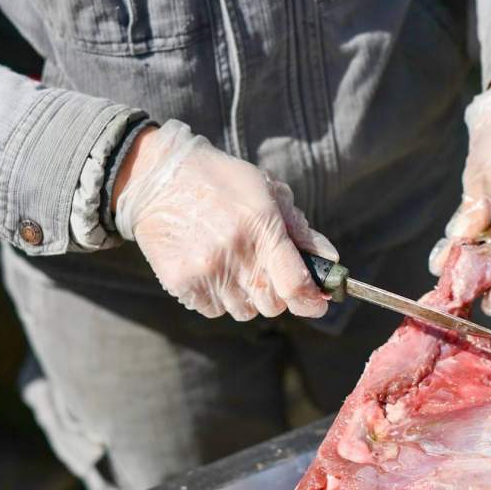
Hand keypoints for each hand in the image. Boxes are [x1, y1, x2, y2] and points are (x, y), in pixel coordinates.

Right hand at [113, 120, 336, 319]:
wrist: (160, 178)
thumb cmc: (222, 181)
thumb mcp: (267, 191)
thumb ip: (299, 229)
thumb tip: (329, 259)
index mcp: (262, 227)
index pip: (295, 284)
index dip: (312, 301)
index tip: (317, 303)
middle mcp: (235, 253)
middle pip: (272, 305)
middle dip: (277, 294)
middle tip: (265, 272)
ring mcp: (206, 271)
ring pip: (244, 311)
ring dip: (247, 297)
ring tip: (233, 265)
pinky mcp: (181, 282)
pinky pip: (213, 310)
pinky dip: (218, 298)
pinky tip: (211, 269)